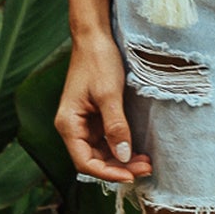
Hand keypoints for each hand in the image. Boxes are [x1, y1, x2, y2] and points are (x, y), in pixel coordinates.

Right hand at [56, 30, 153, 183]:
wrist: (95, 37)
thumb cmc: (98, 61)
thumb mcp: (109, 94)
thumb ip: (116, 126)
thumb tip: (124, 156)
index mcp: (68, 124)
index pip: (85, 162)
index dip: (107, 173)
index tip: (131, 175)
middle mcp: (73, 127)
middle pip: (94, 160)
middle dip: (119, 168)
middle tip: (145, 168)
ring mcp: (84, 123)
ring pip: (102, 153)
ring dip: (122, 160)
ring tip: (146, 162)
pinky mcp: (95, 117)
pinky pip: (107, 140)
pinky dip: (121, 147)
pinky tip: (138, 150)